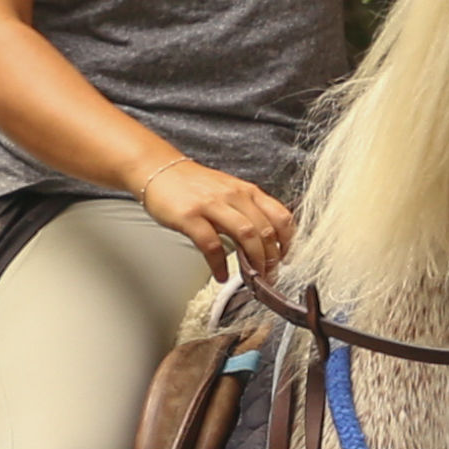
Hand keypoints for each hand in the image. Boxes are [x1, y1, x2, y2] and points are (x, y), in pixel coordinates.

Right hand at [136, 154, 297, 285]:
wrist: (160, 170)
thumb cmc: (193, 185)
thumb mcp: (228, 191)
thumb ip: (248, 210)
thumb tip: (267, 239)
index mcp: (247, 191)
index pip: (280, 216)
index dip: (288, 241)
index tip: (285, 258)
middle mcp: (234, 195)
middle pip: (265, 230)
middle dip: (271, 258)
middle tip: (269, 276)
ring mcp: (212, 205)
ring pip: (245, 235)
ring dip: (253, 262)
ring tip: (252, 278)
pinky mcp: (190, 216)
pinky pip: (212, 245)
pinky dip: (220, 265)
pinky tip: (221, 275)